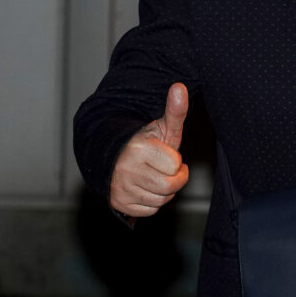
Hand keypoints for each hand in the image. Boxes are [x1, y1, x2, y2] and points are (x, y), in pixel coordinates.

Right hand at [109, 83, 189, 216]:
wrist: (115, 157)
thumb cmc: (146, 143)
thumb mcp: (162, 127)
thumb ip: (176, 111)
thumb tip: (180, 86)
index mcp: (140, 147)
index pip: (175, 166)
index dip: (175, 161)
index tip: (166, 155)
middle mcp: (126, 168)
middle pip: (169, 186)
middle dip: (173, 178)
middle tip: (165, 168)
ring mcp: (120, 187)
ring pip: (160, 200)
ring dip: (163, 191)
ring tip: (154, 175)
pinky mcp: (118, 203)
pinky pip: (149, 210)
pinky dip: (151, 202)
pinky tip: (145, 187)